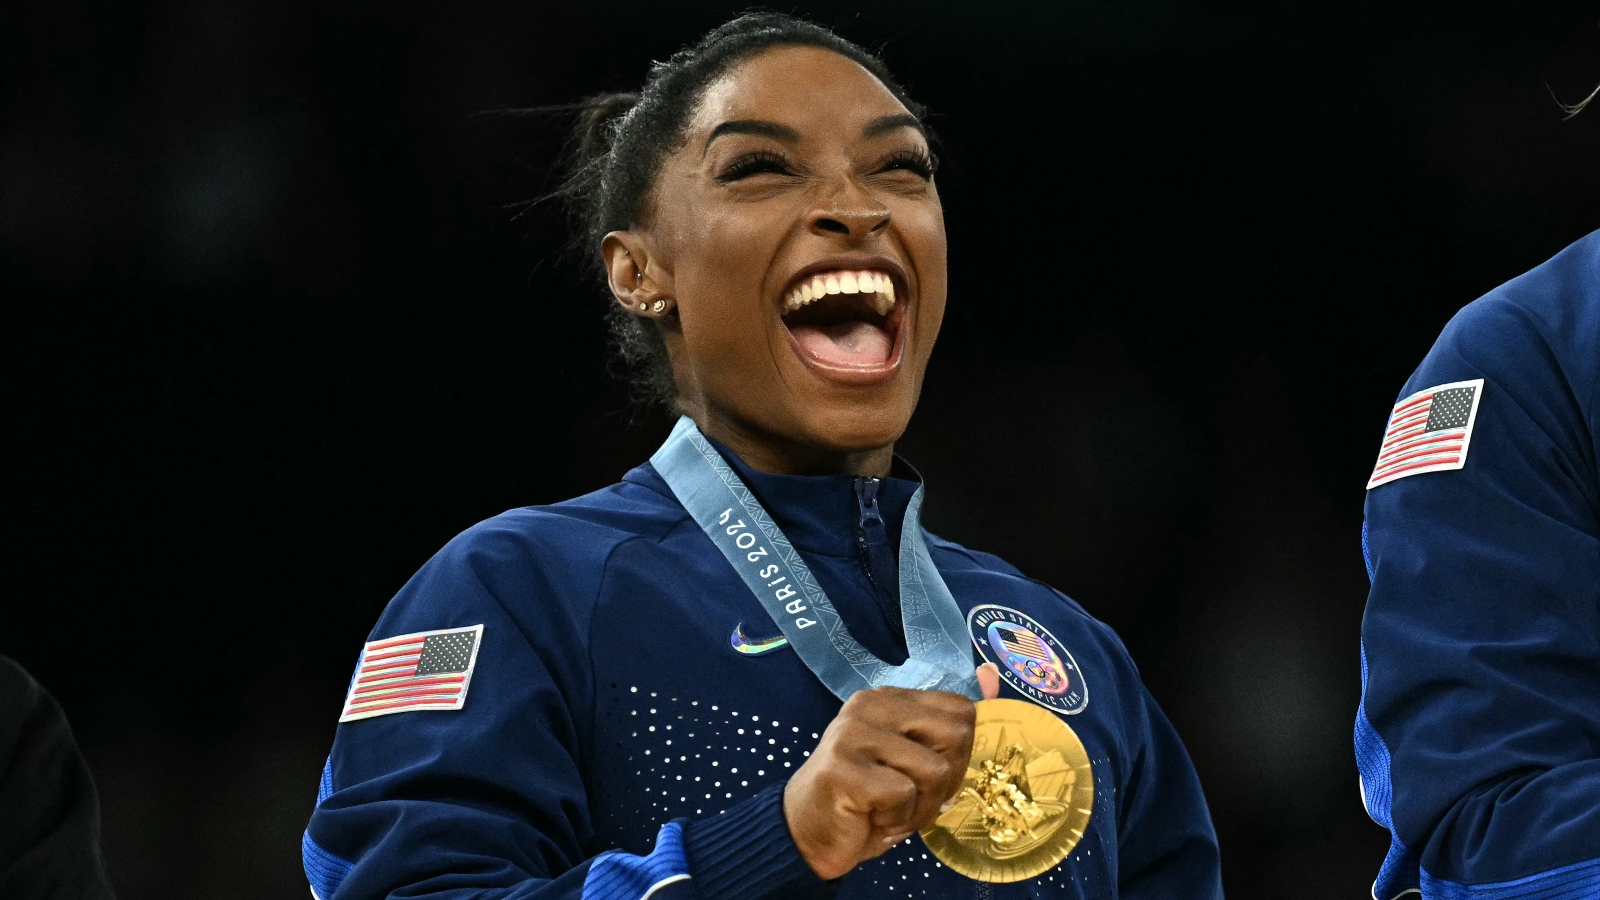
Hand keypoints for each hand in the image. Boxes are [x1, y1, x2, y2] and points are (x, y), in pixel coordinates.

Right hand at [783, 664, 1000, 880]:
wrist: (808, 834)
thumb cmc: (867, 800)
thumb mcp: (913, 759)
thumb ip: (948, 724)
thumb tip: (992, 673)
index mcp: (889, 698)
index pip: (961, 711)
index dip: (958, 755)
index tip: (928, 779)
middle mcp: (870, 704)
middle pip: (957, 736)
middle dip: (946, 783)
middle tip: (911, 800)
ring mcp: (853, 733)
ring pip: (934, 770)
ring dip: (921, 809)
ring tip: (889, 812)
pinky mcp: (843, 767)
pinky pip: (903, 794)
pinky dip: (896, 820)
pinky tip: (871, 818)